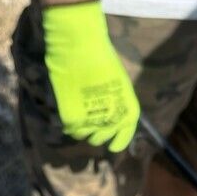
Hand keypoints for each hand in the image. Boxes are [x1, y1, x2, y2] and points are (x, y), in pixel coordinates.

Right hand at [41, 1, 139, 152]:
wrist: (80, 48)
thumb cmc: (101, 58)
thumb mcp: (117, 82)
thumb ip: (116, 102)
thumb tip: (109, 116)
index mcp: (128, 109)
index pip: (125, 135)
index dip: (119, 143)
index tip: (112, 147)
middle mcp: (113, 120)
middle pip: (100, 139)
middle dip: (95, 134)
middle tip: (88, 122)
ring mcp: (92, 122)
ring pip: (83, 136)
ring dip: (80, 128)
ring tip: (77, 110)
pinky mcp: (73, 120)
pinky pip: (70, 129)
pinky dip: (68, 122)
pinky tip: (68, 107)